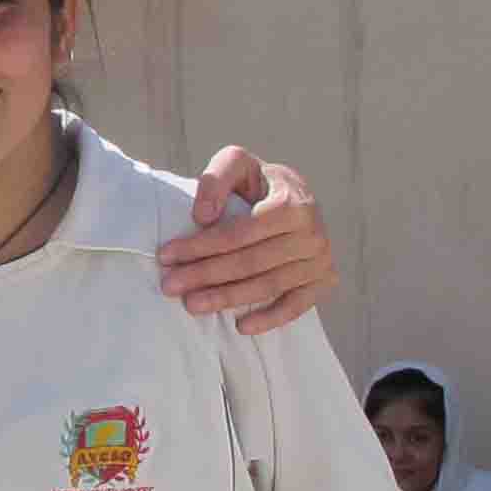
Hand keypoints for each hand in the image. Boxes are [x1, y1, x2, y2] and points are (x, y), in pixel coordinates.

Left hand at [162, 153, 333, 333]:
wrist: (294, 195)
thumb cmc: (258, 182)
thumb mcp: (237, 163)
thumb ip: (217, 179)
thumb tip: (203, 217)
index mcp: (293, 201)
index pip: (239, 232)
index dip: (201, 245)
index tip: (166, 256)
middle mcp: (313, 232)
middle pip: (250, 262)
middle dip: (205, 275)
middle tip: (170, 286)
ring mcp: (320, 259)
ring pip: (267, 286)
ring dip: (227, 299)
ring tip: (191, 304)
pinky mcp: (324, 281)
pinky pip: (296, 306)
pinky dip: (270, 319)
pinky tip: (241, 327)